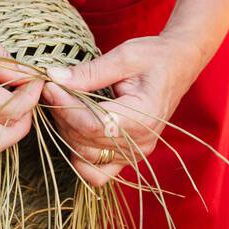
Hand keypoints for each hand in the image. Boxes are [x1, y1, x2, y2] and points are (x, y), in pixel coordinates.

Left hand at [39, 30, 200, 187]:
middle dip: (63, 116)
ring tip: (63, 104)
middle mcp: (141, 141)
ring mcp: (136, 152)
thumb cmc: (154, 57)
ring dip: (68, 133)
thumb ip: (90, 72)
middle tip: (53, 89)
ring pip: (86, 158)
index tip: (50, 86)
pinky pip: (98, 171)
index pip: (94, 125)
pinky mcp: (130, 155)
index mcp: (144, 116)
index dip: (67, 108)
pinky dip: (81, 156)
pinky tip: (76, 128)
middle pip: (87, 142)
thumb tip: (55, 79)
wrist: (178, 65)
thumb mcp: (124, 56)